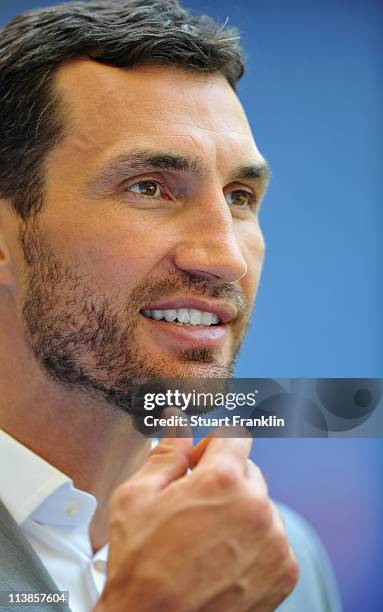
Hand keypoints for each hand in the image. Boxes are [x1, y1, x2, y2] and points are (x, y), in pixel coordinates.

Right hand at [94, 431, 298, 611]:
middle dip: (224, 481)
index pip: (235, 436)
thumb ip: (167, 452)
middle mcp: (256, 506)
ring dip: (239, 513)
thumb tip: (178, 420)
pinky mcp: (283, 571)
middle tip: (193, 508)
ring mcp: (274, 541)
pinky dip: (253, 544)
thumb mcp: (137, 497)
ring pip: (260, 506)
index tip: (199, 464)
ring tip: (205, 541)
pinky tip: (223, 560)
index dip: (213, 446)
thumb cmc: (140, 566)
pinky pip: (272, 539)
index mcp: (222, 480)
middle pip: (249, 471)